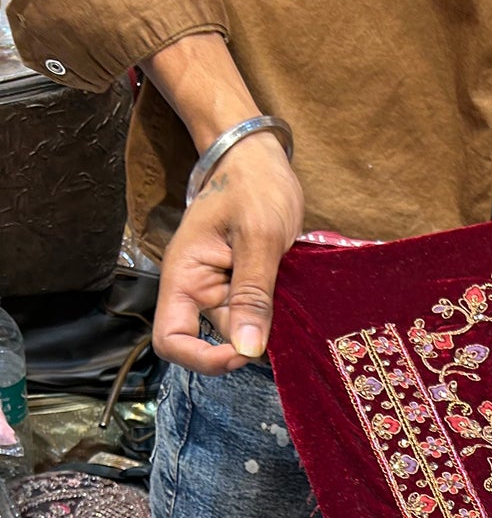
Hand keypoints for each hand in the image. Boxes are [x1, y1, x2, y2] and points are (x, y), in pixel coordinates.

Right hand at [153, 131, 304, 374]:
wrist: (257, 158)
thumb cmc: (252, 186)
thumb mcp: (258, 238)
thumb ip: (252, 295)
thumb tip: (247, 349)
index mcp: (184, 277)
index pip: (172, 339)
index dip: (203, 359)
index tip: (243, 354)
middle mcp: (198, 290)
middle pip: (216, 341)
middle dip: (250, 340)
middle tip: (287, 321)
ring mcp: (222, 290)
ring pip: (244, 332)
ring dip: (270, 327)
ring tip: (294, 300)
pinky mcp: (244, 288)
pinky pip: (259, 316)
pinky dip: (277, 317)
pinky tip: (295, 301)